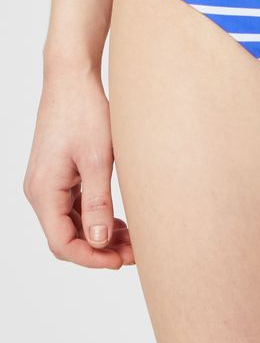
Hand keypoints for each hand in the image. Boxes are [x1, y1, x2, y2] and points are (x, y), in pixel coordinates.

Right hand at [23, 68, 133, 267]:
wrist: (73, 80)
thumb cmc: (85, 114)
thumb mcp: (98, 160)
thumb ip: (98, 203)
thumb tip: (98, 242)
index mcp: (44, 192)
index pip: (62, 243)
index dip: (92, 258)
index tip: (121, 262)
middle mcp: (41, 192)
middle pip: (67, 237)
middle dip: (100, 250)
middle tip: (135, 253)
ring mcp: (49, 184)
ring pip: (73, 223)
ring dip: (100, 235)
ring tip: (134, 241)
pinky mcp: (60, 175)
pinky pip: (75, 207)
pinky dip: (97, 217)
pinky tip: (121, 222)